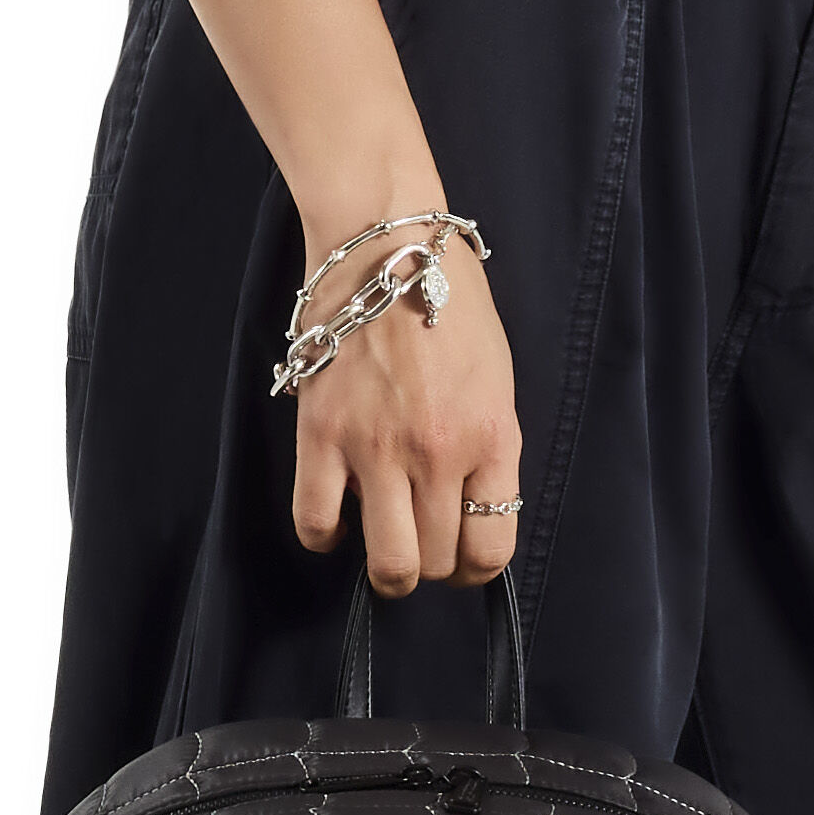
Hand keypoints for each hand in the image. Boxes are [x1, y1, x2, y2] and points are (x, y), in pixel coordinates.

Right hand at [287, 219, 526, 597]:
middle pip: (438, 562)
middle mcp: (439, 453)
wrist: (388, 246)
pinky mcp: (322, 434)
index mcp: (492, 437)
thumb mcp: (497, 381)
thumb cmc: (450, 305)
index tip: (463, 555)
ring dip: (387, 568)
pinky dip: (326, 537)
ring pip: (387, 562)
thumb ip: (488, 448)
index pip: (492, 548)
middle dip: (433, 567)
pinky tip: (338, 522)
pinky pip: (316, 521)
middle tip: (421, 545)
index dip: (476, 567)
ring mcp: (377, 448)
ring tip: (383, 545)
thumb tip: (467, 509)